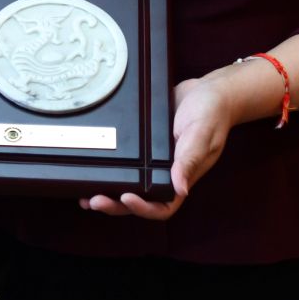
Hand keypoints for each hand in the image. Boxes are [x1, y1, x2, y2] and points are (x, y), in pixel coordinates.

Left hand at [79, 75, 234, 220]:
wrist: (208, 90)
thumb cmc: (212, 113)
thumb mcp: (202, 133)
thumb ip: (189, 159)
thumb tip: (179, 188)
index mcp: (182, 177)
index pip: (163, 206)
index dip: (143, 209)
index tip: (126, 198)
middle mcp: (167, 173)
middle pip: (140, 201)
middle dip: (116, 205)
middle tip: (93, 200)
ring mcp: (155, 162)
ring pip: (131, 185)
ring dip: (110, 193)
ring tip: (86, 196)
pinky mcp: (144, 147)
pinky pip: (128, 164)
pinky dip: (111, 170)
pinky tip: (93, 168)